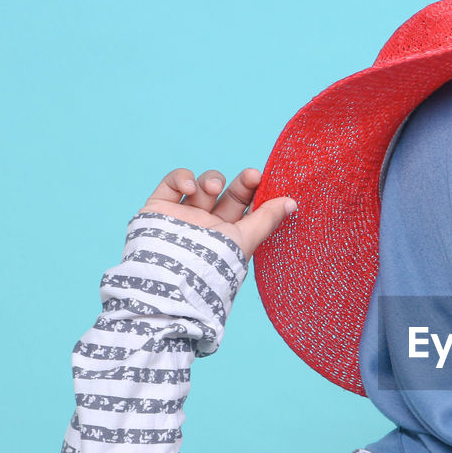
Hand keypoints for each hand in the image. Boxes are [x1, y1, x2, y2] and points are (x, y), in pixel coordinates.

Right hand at [140, 167, 295, 258]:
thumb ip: (266, 219)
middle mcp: (208, 225)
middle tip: (253, 176)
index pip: (246, 206)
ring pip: (202, 185)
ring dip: (212, 180)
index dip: (255, 190)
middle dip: (241, 183)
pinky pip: (172, 183)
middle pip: (228, 194)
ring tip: (213, 188)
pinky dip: (183, 178)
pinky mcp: (159, 208)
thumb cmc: (211, 263)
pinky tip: (191, 187)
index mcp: (229, 234)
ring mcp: (183, 216)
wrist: (169, 276)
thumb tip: (292, 203)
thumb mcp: (245, 240)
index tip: (264, 181)